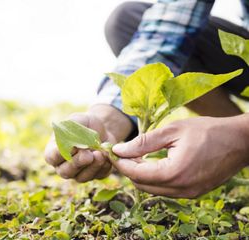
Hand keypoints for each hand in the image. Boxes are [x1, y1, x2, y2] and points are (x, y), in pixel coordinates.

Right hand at [45, 112, 115, 181]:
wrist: (103, 129)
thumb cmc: (85, 124)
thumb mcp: (77, 120)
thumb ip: (71, 129)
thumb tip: (70, 141)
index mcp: (55, 151)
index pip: (51, 157)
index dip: (59, 154)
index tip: (71, 147)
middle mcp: (64, 165)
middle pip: (65, 172)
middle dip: (77, 163)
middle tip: (88, 154)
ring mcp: (79, 173)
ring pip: (81, 177)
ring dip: (92, 166)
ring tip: (100, 154)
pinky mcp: (95, 175)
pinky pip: (97, 176)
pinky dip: (103, 167)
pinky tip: (106, 155)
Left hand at [112, 115, 248, 197]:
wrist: (239, 141)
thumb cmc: (207, 131)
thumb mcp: (172, 131)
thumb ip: (143, 142)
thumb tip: (119, 149)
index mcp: (174, 173)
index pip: (136, 174)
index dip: (121, 163)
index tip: (112, 152)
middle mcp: (180, 189)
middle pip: (142, 185)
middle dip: (128, 169)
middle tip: (122, 153)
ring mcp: (188, 194)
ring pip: (152, 189)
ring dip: (141, 174)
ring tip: (136, 156)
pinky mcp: (193, 193)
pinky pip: (165, 189)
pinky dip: (154, 178)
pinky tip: (152, 163)